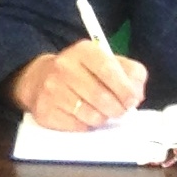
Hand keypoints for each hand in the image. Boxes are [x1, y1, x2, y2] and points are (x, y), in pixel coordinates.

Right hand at [8, 39, 147, 128]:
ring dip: (102, 118)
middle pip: (101, 96)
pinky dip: (86, 125)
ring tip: (100, 112)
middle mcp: (64, 67)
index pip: (108, 69)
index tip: (132, 100)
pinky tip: (82, 116)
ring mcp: (52, 89)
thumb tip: (136, 94)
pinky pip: (77, 126)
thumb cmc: (82, 72)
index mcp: (83, 51)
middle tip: (120, 111)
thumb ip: (130, 73)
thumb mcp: (106, 62)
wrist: (39, 79)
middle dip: (117, 108)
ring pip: (91, 115)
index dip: (125, 88)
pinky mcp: (45, 110)